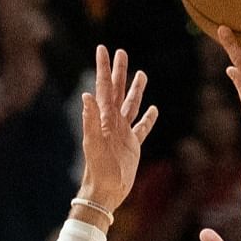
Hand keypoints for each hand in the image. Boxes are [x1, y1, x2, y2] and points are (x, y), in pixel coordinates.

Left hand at [73, 43, 158, 213]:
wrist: (106, 191)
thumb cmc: (98, 170)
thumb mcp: (94, 144)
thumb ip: (90, 120)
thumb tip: (87, 95)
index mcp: (104, 118)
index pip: (104, 87)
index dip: (104, 68)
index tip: (104, 49)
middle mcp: (114, 122)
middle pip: (118, 91)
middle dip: (119, 71)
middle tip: (122, 52)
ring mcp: (124, 133)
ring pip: (131, 105)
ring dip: (135, 90)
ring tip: (141, 74)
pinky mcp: (133, 145)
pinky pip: (142, 128)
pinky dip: (148, 118)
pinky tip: (153, 110)